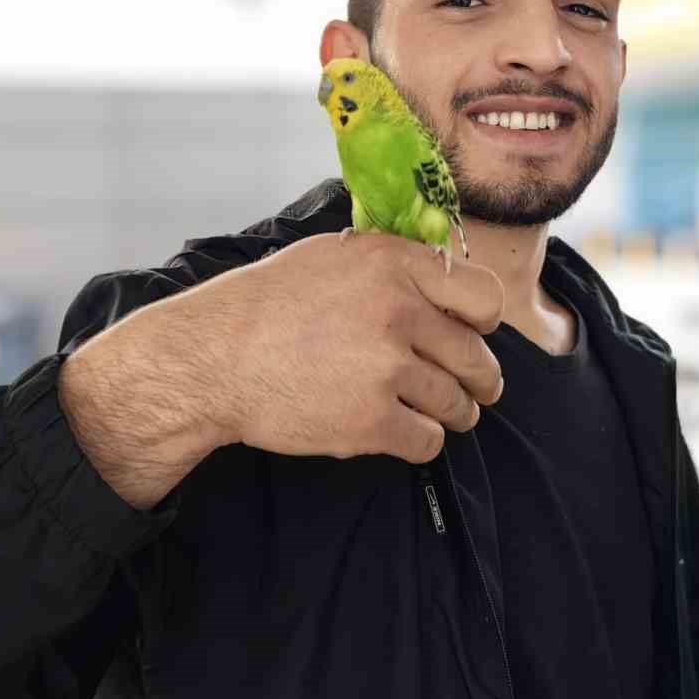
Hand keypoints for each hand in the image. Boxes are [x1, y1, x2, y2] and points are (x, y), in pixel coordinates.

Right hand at [210, 231, 505, 460]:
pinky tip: (405, 433)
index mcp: (392, 264)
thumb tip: (444, 278)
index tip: (474, 334)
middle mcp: (397, 310)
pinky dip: (421, 442)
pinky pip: (428, 441)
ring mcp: (386, 368)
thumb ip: (393, 265)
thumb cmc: (268, 304)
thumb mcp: (333, 257)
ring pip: (456, 404)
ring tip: (444, 415)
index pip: (482, 296)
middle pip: (475, 357)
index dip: (484, 322)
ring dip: (455, 414)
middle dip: (480, 380)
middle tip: (476, 389)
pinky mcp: (371, 420)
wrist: (214, 359)